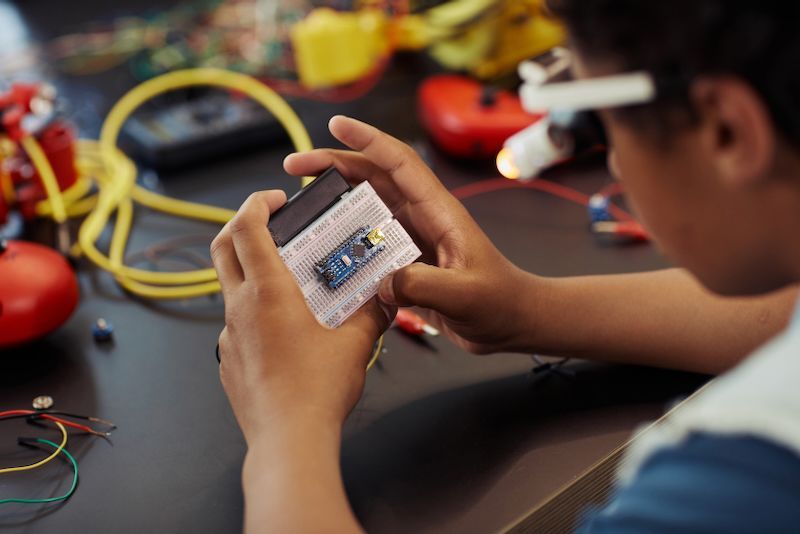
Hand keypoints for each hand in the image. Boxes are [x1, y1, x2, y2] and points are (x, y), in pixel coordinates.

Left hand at [211, 190, 390, 443]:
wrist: (288, 442)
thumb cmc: (318, 390)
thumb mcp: (357, 343)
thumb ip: (372, 313)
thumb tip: (385, 297)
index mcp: (267, 292)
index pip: (247, 227)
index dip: (257, 203)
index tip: (276, 199)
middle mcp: (240, 308)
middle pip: (222, 248)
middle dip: (242, 224)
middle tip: (268, 221)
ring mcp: (230, 337)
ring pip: (231, 288)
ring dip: (252, 272)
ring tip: (290, 283)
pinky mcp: (230, 362)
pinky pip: (237, 325)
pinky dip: (256, 313)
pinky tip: (286, 332)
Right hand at [284, 116, 535, 354]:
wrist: (513, 322)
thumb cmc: (500, 302)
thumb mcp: (466, 295)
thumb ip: (425, 286)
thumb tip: (382, 282)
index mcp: (439, 212)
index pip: (399, 163)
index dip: (368, 140)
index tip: (336, 125)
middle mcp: (422, 219)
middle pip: (372, 179)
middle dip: (333, 166)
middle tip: (294, 168)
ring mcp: (412, 240)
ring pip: (365, 209)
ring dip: (333, 202)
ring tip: (299, 205)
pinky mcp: (406, 263)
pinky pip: (367, 244)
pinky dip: (343, 242)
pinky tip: (322, 252)